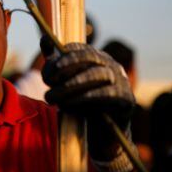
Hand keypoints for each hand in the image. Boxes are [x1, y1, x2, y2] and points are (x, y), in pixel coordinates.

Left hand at [41, 40, 134, 156]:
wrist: (101, 133)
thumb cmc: (81, 103)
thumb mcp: (65, 83)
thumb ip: (54, 63)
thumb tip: (44, 39)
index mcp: (96, 57)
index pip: (79, 48)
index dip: (61, 57)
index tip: (46, 73)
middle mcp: (110, 64)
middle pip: (90, 56)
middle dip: (67, 65)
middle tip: (48, 80)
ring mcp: (121, 79)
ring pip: (98, 74)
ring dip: (73, 84)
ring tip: (55, 97)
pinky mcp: (126, 98)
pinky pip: (108, 93)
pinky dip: (88, 97)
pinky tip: (71, 103)